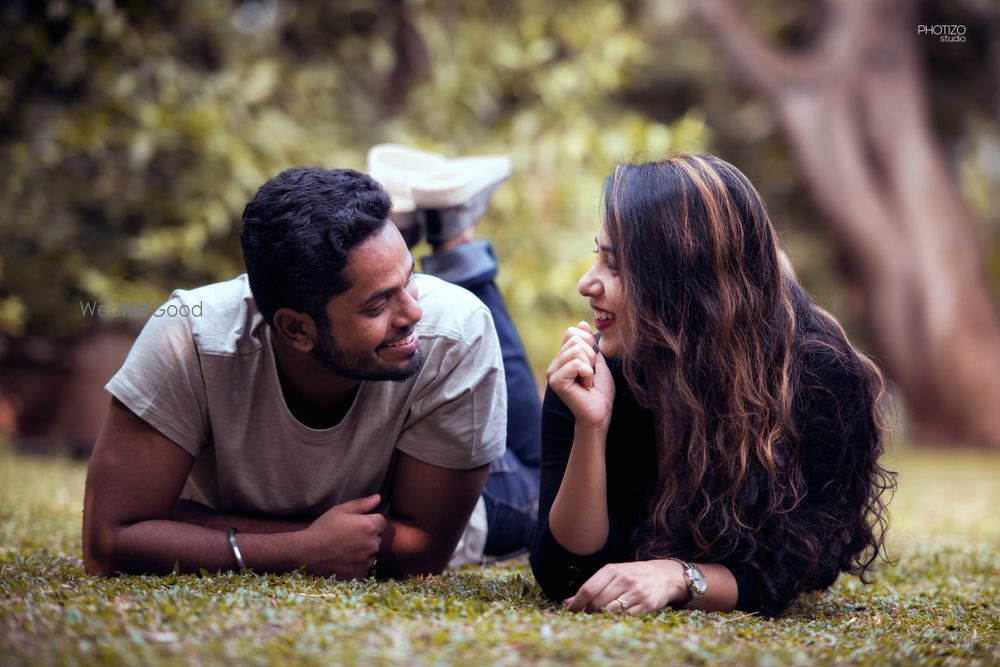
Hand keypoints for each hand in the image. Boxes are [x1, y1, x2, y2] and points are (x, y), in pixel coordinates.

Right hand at [299, 494, 387, 578]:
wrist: (306, 553)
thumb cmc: (322, 529)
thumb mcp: (340, 510)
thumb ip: (362, 504)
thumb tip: (378, 498)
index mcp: (369, 526)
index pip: (382, 522)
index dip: (370, 521)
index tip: (356, 525)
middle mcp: (372, 544)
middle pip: (377, 538)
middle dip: (367, 536)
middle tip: (347, 537)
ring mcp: (367, 561)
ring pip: (371, 553)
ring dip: (363, 551)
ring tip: (343, 550)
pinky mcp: (360, 575)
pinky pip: (363, 567)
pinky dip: (356, 565)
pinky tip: (342, 561)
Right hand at [546, 322, 614, 430]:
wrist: (601, 412)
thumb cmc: (601, 390)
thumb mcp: (597, 360)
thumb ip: (589, 343)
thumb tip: (581, 323)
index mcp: (562, 357)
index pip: (572, 332)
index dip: (589, 344)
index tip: (592, 364)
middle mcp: (554, 364)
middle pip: (574, 339)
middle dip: (590, 355)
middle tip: (590, 375)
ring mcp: (552, 373)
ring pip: (576, 350)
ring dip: (589, 366)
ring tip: (588, 380)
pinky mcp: (556, 382)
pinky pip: (576, 364)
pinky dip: (588, 374)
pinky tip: (586, 386)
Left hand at [563, 560, 687, 613]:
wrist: (664, 575)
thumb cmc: (632, 575)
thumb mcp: (613, 575)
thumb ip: (592, 587)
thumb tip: (567, 602)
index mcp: (612, 570)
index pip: (588, 589)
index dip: (577, 603)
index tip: (570, 611)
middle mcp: (624, 579)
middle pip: (597, 602)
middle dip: (588, 612)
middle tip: (586, 616)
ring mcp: (636, 592)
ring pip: (610, 611)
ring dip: (601, 617)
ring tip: (599, 617)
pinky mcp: (647, 605)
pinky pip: (626, 618)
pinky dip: (616, 621)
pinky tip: (614, 619)